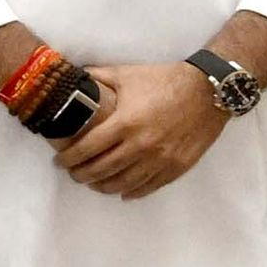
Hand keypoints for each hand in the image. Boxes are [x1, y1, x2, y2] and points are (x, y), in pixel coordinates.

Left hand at [57, 59, 228, 199]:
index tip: (59, 162)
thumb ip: (97, 76)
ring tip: (93, 184)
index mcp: (125, 123)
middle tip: (73, 174)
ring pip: (125, 183)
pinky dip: (133, 192)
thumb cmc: (164, 80)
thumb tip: (74, 76)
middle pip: (103, 170)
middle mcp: (142, 145)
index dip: (69, 158)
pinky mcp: (178, 166)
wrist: (207, 90)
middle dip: (82, 175)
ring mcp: (161, 159)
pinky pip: (150, 186)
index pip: (88, 148)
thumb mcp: (126, 74)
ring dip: (104, 187)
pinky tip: (122, 192)